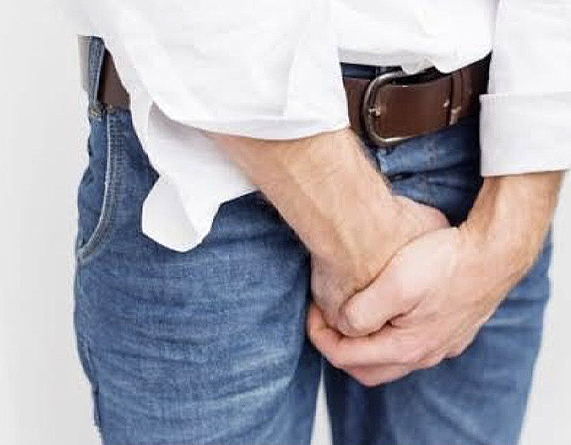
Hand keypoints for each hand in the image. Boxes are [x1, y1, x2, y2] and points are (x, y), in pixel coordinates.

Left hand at [308, 172, 562, 386]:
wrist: (494, 253)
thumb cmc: (445, 263)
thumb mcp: (396, 283)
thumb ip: (362, 312)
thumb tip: (342, 325)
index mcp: (405, 348)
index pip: (345, 357)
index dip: (319, 336)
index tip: (311, 310)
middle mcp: (423, 355)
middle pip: (366, 368)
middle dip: (339, 348)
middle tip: (324, 321)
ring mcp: (439, 346)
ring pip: (388, 361)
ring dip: (363, 346)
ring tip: (349, 318)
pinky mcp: (450, 333)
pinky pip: (408, 348)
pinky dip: (386, 340)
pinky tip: (383, 316)